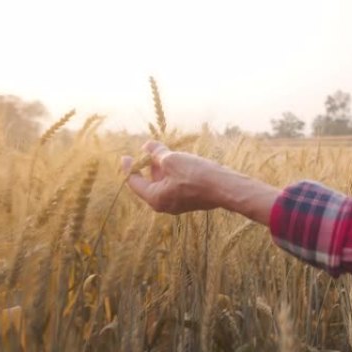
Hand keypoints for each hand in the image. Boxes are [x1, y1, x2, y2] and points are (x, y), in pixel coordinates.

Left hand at [121, 140, 280, 223]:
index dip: (129, 167)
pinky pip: (175, 185)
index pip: (134, 182)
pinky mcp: (190, 200)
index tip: (125, 156)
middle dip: (148, 164)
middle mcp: (164, 204)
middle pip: (149, 182)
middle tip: (149, 149)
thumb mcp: (172, 159)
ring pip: (163, 183)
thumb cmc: (197, 175)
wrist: (225, 188)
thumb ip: (156, 153)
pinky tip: (179, 160)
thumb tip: (147, 147)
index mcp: (155, 198)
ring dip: (162, 167)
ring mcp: (178, 203)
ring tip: (164, 151)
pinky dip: (173, 173)